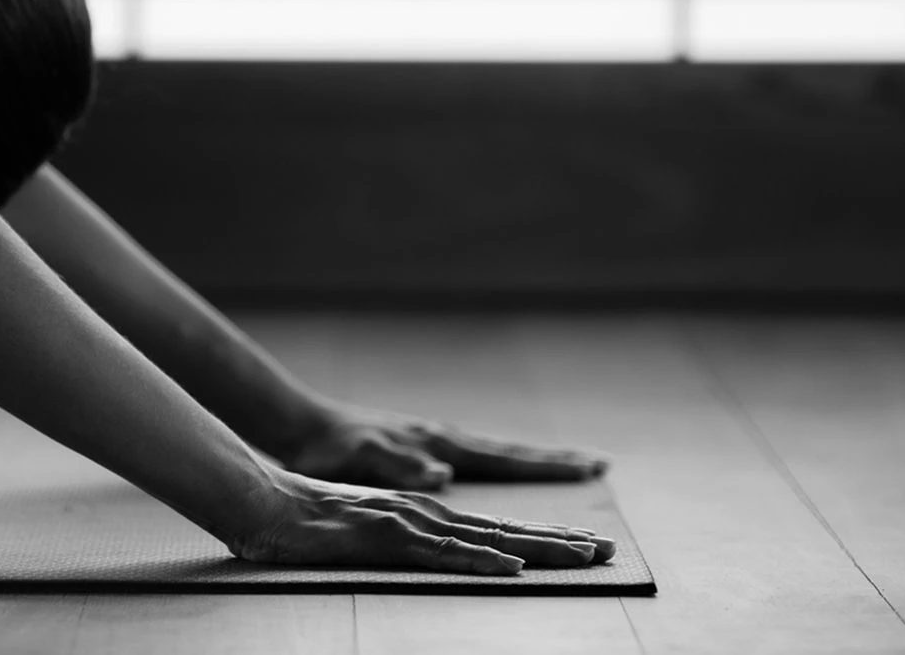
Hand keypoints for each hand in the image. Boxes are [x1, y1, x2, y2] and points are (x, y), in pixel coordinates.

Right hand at [229, 470, 614, 573]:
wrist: (262, 498)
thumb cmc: (310, 520)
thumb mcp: (367, 529)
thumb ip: (405, 537)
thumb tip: (441, 543)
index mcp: (425, 511)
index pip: (495, 525)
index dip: (543, 533)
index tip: (586, 543)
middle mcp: (426, 511)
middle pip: (504, 527)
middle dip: (560, 538)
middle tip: (609, 549)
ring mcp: (407, 522)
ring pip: (484, 537)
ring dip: (537, 546)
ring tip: (582, 554)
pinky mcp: (383, 537)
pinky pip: (438, 553)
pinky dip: (478, 559)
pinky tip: (508, 567)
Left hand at [280, 403, 609, 490]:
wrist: (302, 426)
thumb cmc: (329, 448)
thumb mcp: (361, 458)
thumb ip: (399, 466)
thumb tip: (445, 478)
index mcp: (438, 445)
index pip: (504, 457)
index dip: (545, 465)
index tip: (590, 465)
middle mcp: (443, 441)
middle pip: (510, 452)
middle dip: (555, 462)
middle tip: (602, 466)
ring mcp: (434, 443)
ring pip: (495, 454)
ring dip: (533, 462)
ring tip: (571, 466)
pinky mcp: (420, 450)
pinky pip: (474, 460)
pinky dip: (502, 465)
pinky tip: (507, 471)